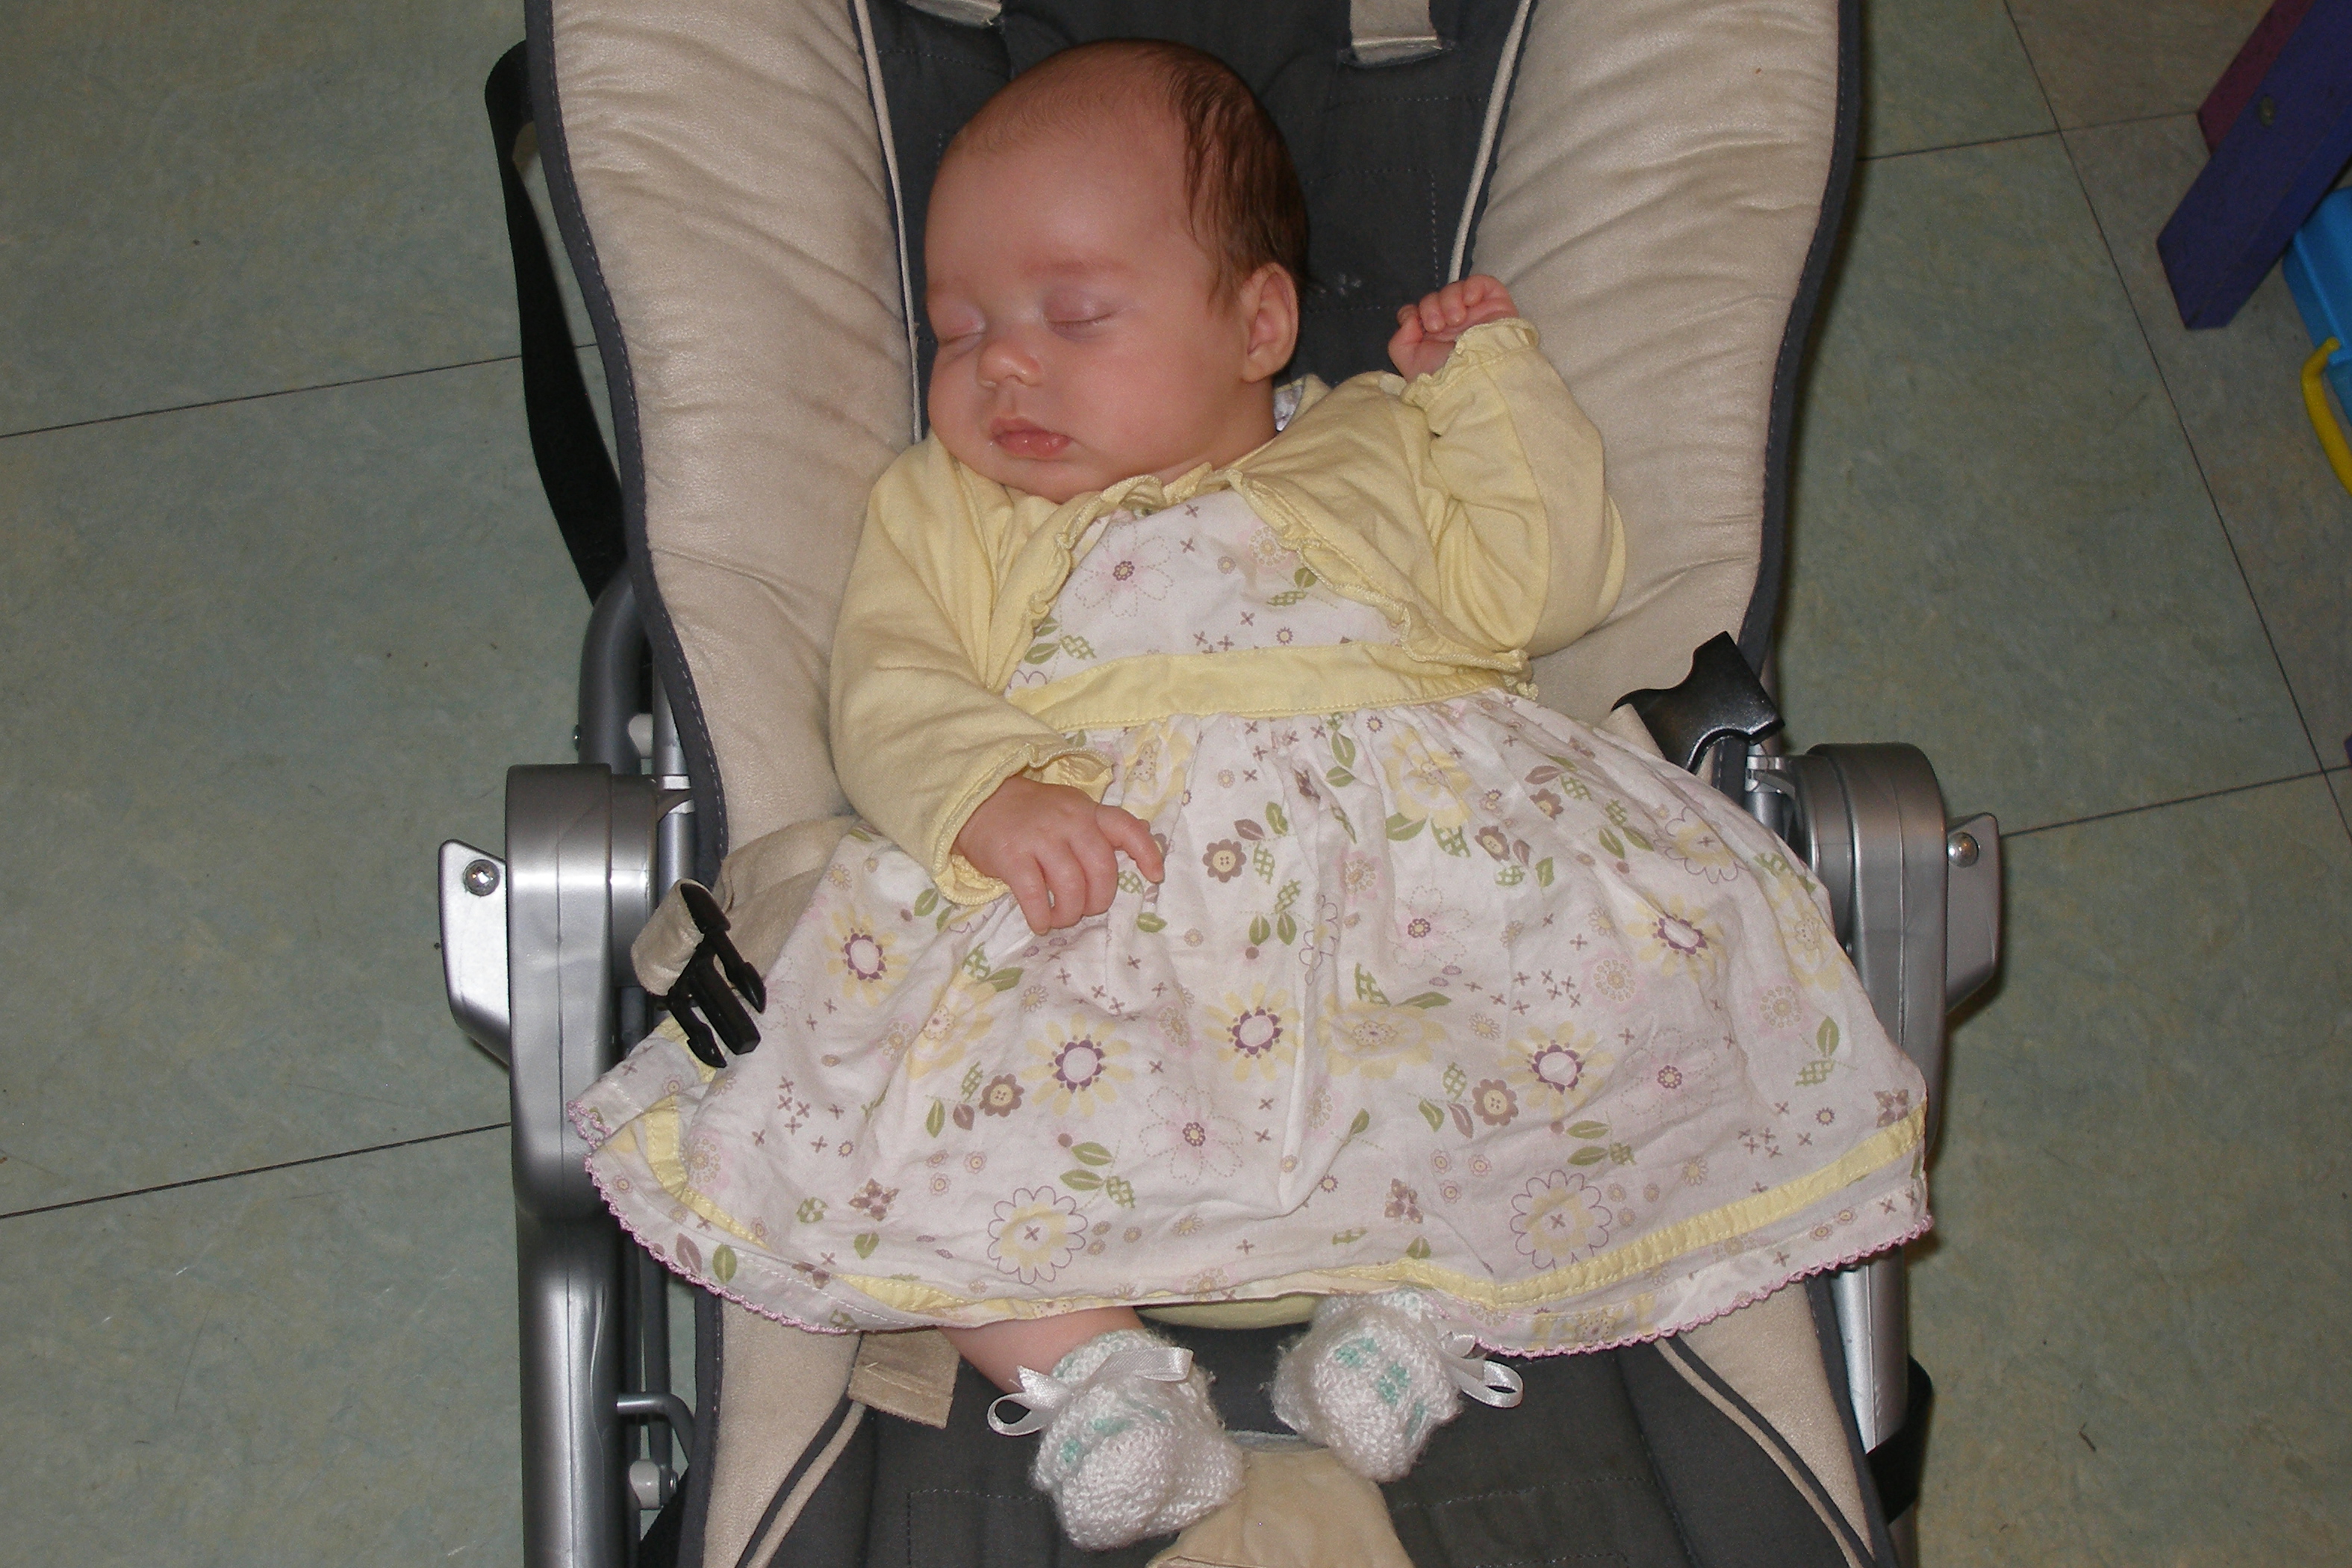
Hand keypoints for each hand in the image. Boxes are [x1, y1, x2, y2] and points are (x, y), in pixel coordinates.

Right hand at [952, 775, 1165, 932]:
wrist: (978, 801)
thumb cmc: (1030, 814)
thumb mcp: (1070, 808)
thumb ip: (1098, 827)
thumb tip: (1138, 841)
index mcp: (1086, 812)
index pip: (1126, 827)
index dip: (1147, 853)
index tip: (1155, 877)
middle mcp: (1069, 822)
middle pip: (1102, 870)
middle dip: (1099, 900)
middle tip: (1085, 909)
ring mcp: (1040, 838)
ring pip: (1072, 887)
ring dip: (1070, 913)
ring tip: (1060, 918)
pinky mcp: (1012, 857)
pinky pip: (1034, 897)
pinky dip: (1041, 917)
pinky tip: (1039, 922)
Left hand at [1387, 274, 1517, 379]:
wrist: (1476, 377)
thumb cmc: (1445, 375)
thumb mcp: (1410, 364)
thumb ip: (1399, 341)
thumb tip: (1410, 319)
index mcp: (1434, 338)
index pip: (1417, 312)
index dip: (1412, 312)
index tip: (1416, 325)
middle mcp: (1454, 326)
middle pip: (1434, 298)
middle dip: (1431, 307)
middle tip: (1438, 326)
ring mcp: (1475, 314)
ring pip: (1455, 289)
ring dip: (1449, 300)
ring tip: (1456, 320)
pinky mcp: (1496, 305)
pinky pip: (1482, 283)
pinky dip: (1472, 287)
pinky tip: (1469, 302)